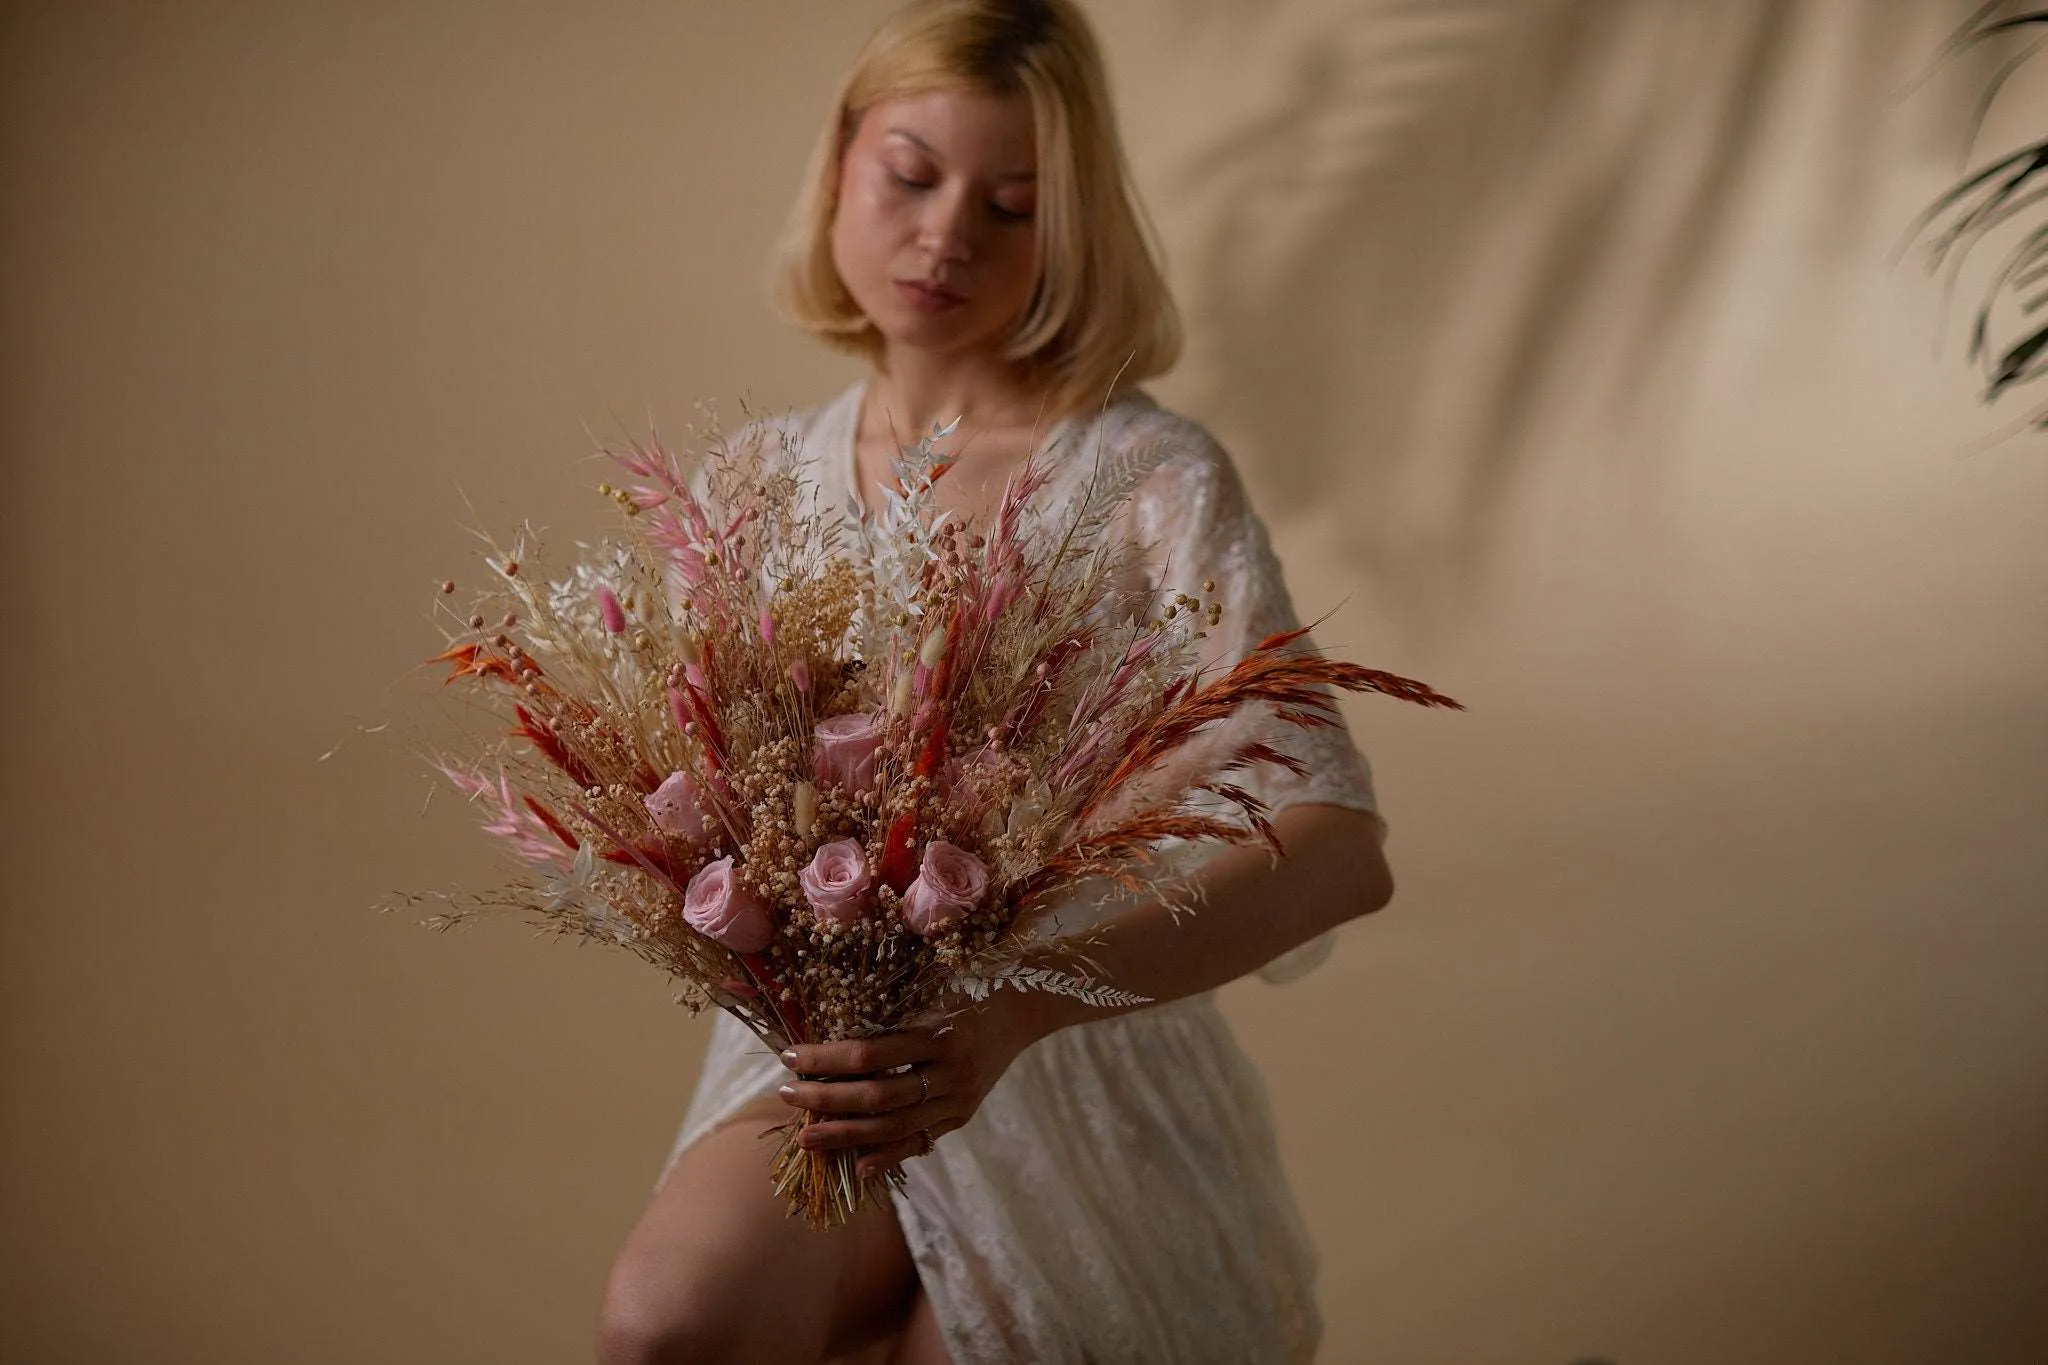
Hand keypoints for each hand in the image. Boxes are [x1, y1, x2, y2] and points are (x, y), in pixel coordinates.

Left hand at [776, 990, 1042, 1178]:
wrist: (1022, 1008)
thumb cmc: (966, 989)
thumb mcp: (929, 991)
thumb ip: (887, 1015)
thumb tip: (825, 1035)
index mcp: (938, 1033)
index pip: (869, 1054)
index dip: (825, 1059)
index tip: (788, 1056)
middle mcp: (951, 1072)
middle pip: (877, 1097)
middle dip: (826, 1100)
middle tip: (785, 1096)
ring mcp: (959, 1100)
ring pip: (894, 1128)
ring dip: (846, 1135)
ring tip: (806, 1137)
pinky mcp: (963, 1116)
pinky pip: (920, 1141)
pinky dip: (888, 1156)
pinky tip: (857, 1166)